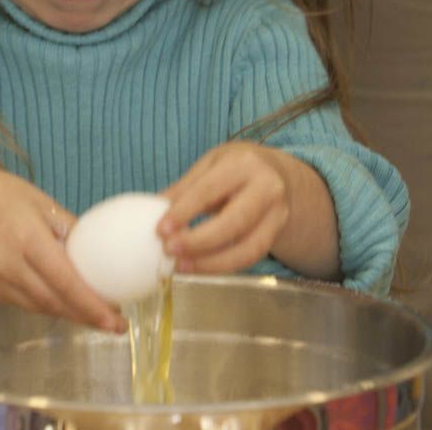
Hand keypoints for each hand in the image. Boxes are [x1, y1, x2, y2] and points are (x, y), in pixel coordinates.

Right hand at [0, 165, 125, 331]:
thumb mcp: (41, 202)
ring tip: (97, 315)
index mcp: (25, 237)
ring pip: (40, 308)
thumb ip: (71, 230)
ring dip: (70, 314)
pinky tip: (66, 303)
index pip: (64, 280)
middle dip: (87, 316)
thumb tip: (103, 254)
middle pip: (53, 301)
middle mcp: (6, 263)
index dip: (92, 305)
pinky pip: (25, 304)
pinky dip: (48, 306)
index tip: (116, 319)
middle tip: (115, 324)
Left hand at [157, 141, 338, 279]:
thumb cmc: (237, 168)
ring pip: (247, 247)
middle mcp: (266, 187)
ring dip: (211, 262)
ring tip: (182, 266)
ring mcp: (277, 213)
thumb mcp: (210, 165)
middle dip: (198, 241)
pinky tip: (200, 268)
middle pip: (233, 222)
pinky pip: (251, 257)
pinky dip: (223, 266)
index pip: (209, 190)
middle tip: (170, 250)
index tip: (161, 230)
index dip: (184, 212)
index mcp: (243, 163)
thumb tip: (151, 211)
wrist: (279, 175)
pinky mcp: (277, 234)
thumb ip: (184, 189)